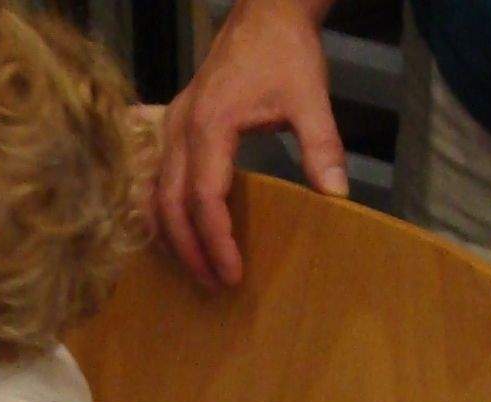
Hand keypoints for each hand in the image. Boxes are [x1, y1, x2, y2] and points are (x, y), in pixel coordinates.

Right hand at [154, 0, 344, 285]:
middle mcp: (180, 128)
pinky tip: (176, 234)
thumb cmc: (284, 52)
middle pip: (170, 204)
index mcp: (210, 124)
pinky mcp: (173, 124)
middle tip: (214, 285)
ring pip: (154, 193)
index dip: (215, 241)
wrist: (265, 12)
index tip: (232, 273)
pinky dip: (162, 211)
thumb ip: (321, 146)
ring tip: (196, 268)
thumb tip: (336, 195)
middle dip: (189, 250)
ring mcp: (170, 125)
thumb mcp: (310, 98)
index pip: (204, 197)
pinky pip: (155, 177)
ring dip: (171, 236)